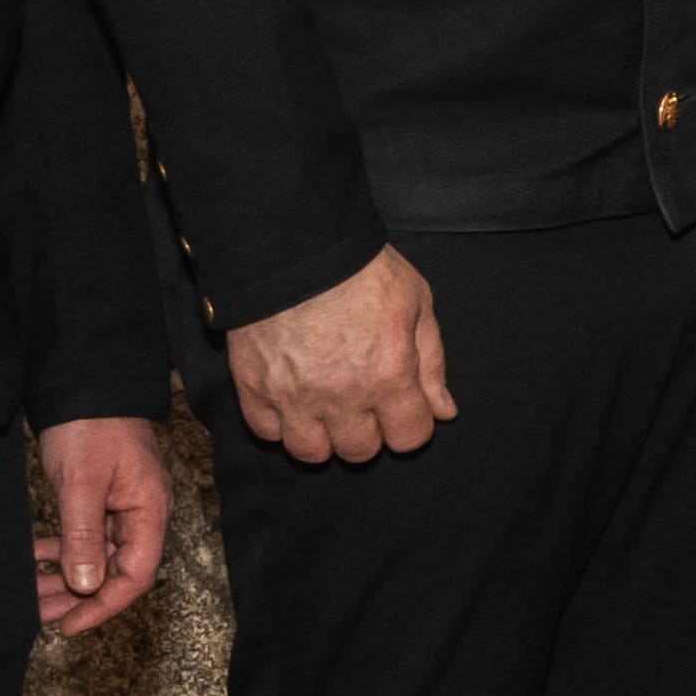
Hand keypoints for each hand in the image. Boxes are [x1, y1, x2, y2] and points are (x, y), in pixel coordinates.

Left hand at [33, 416, 170, 634]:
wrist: (85, 383)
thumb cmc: (91, 426)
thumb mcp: (81, 482)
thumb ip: (84, 535)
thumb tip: (87, 586)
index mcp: (148, 511)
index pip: (134, 575)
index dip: (103, 605)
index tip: (69, 624)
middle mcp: (142, 514)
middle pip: (116, 571)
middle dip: (79, 596)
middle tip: (41, 614)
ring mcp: (123, 506)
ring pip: (98, 556)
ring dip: (67, 576)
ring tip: (33, 592)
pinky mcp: (103, 497)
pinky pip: (87, 536)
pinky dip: (62, 550)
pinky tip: (35, 555)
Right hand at [224, 246, 453, 464]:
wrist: (292, 243)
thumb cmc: (361, 268)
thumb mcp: (416, 302)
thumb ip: (432, 362)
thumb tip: (443, 411)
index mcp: (388, 376)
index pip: (409, 438)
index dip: (410, 423)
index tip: (402, 406)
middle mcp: (341, 396)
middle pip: (360, 451)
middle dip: (368, 432)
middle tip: (362, 401)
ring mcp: (292, 396)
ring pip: (310, 452)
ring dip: (323, 436)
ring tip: (325, 408)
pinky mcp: (253, 386)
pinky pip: (267, 431)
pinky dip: (279, 422)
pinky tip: (291, 398)